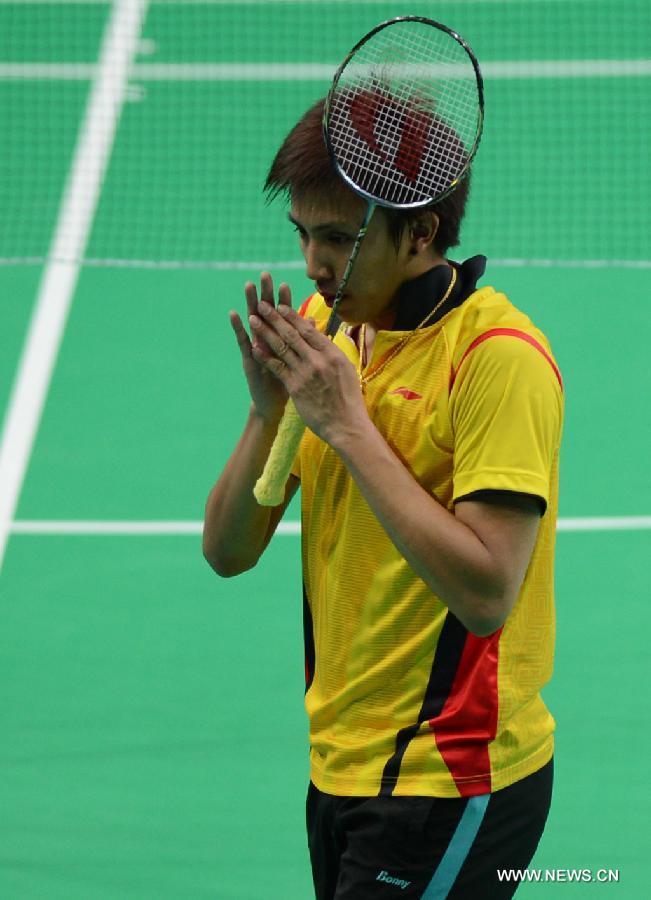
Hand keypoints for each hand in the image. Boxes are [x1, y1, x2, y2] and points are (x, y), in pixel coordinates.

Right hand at [229, 272, 289, 423]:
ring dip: (251, 304)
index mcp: (280, 340)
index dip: (284, 301)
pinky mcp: (249, 359)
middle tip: (265, 274)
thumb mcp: (298, 359)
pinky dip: (239, 328)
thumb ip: (302, 339)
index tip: (285, 282)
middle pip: (268, 313)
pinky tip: (234, 313)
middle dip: (266, 294)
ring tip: (248, 285)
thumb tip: (312, 321)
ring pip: (253, 322)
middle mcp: (267, 340)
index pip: (283, 317)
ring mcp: (257, 348)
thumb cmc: (288, 382)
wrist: (274, 405)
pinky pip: (244, 342)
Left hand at [248, 299, 367, 445]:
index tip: (281, 306)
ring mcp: (306, 373)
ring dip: (265, 332)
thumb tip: (321, 336)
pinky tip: (254, 347)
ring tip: (253, 319)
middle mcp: (318, 360)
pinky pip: (277, 368)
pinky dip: (265, 356)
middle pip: (292, 334)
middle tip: (262, 305)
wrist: (346, 425)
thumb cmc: (349, 399)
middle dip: (274, 318)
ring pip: (282, 348)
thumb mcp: (346, 370)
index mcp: (333, 354)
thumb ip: (331, 352)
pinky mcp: (295, 388)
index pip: (309, 330)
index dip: (292, 317)